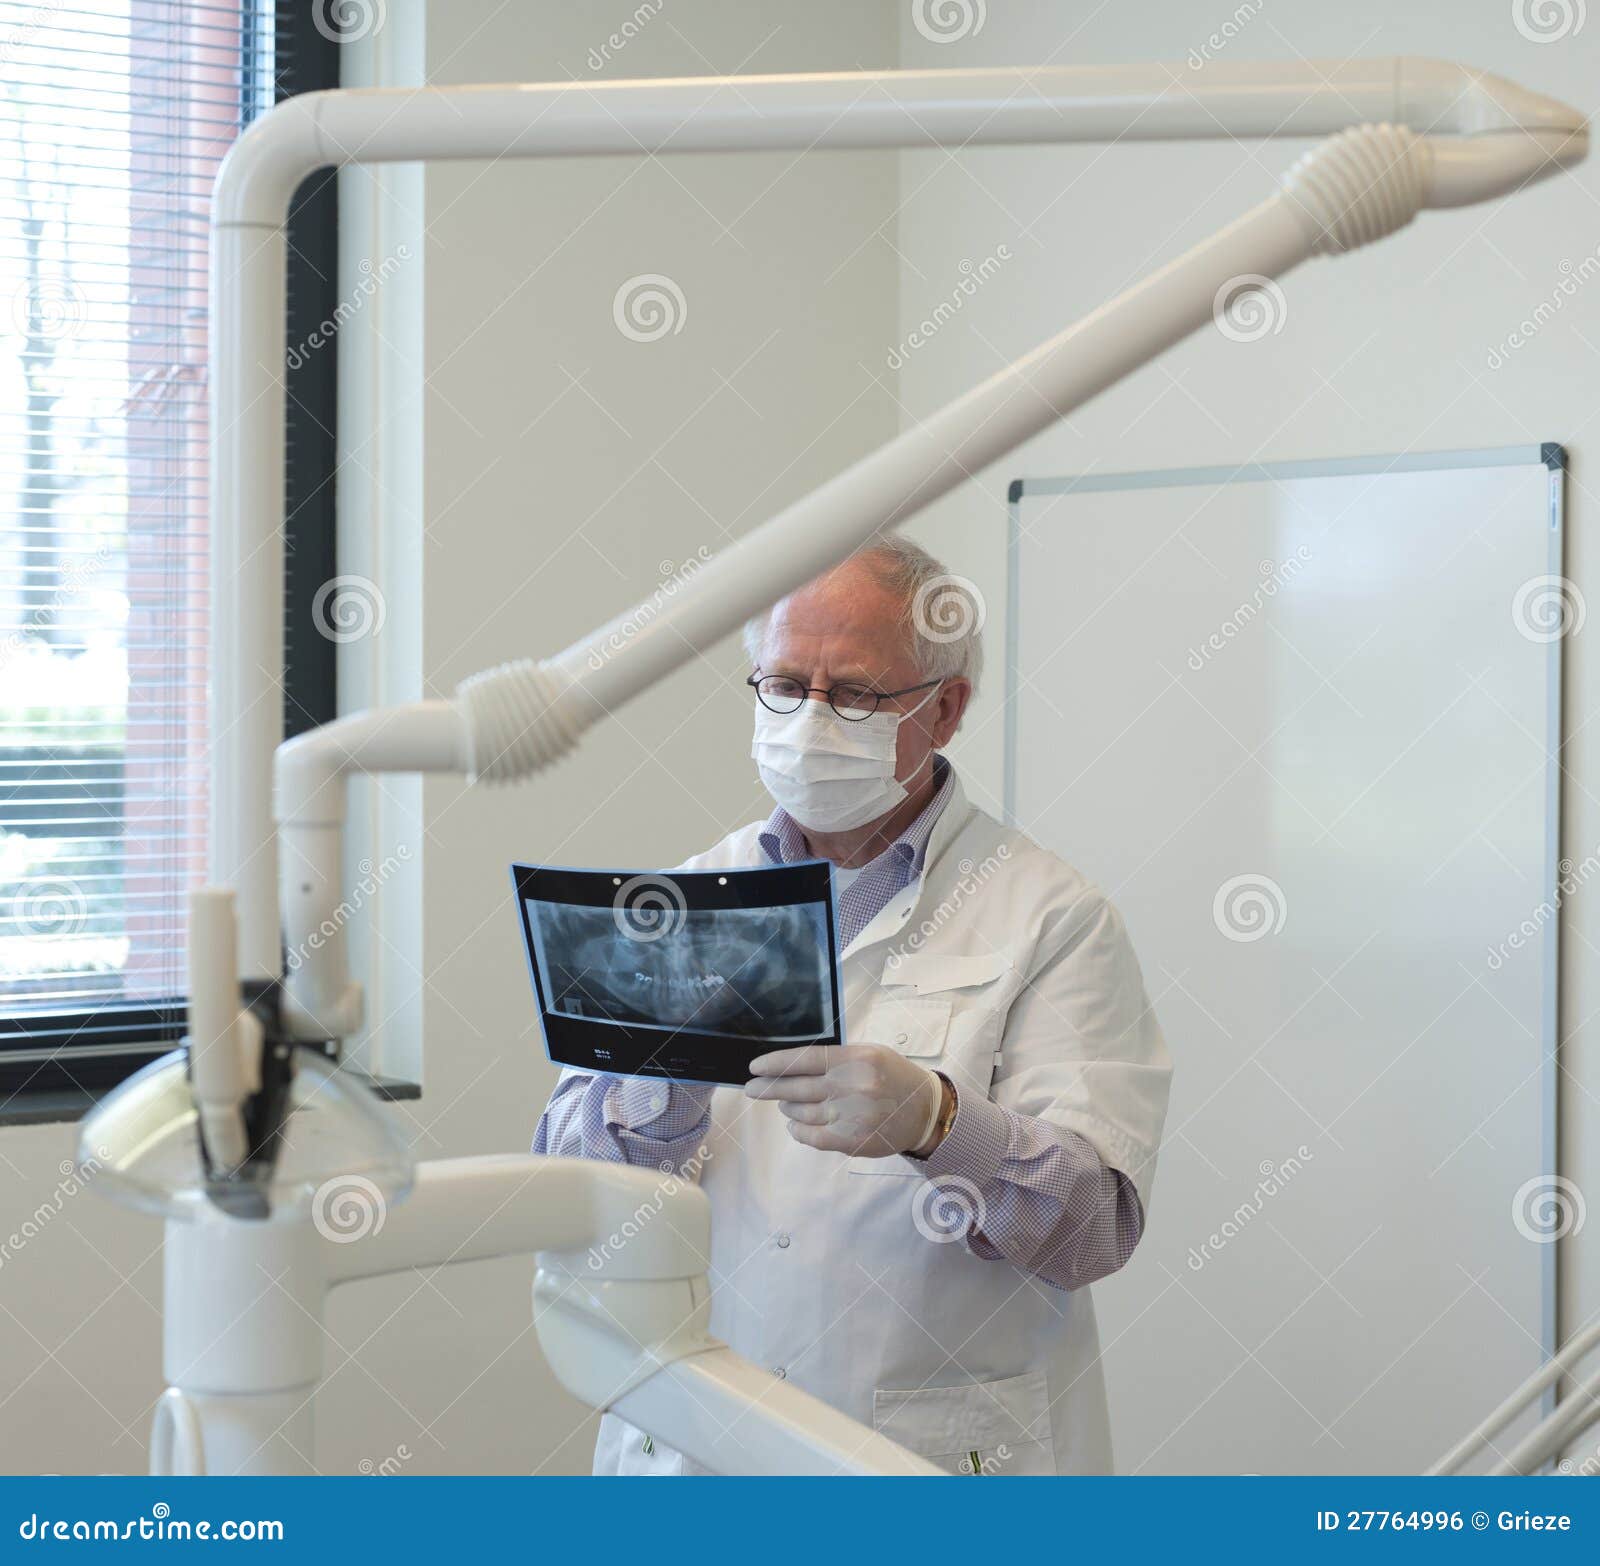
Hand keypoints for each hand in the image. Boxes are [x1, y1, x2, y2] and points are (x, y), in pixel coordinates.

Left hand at [743, 1044, 941, 1157]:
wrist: (924, 1111)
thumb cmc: (894, 1077)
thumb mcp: (869, 1054)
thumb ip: (835, 1059)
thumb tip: (793, 1066)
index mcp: (856, 1059)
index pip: (805, 1059)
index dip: (776, 1063)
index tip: (755, 1067)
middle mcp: (851, 1086)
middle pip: (797, 1087)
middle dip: (769, 1088)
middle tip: (752, 1088)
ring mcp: (850, 1115)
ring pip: (801, 1112)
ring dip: (788, 1107)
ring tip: (786, 1104)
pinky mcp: (850, 1140)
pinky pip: (810, 1135)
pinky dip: (798, 1129)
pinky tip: (795, 1124)